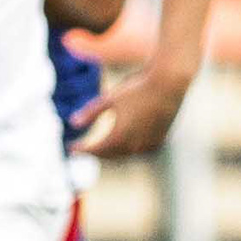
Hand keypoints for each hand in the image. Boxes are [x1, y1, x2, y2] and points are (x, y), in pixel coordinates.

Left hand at [69, 64, 194, 158]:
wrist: (169, 84)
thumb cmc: (137, 88)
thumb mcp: (109, 98)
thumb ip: (90, 113)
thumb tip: (72, 123)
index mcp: (119, 137)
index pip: (95, 150)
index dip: (81, 150)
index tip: (71, 148)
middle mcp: (133, 146)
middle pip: (109, 156)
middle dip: (96, 153)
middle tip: (85, 149)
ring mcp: (148, 145)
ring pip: (124, 155)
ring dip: (112, 153)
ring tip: (102, 148)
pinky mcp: (158, 141)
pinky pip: (138, 151)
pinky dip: (128, 149)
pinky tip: (123, 144)